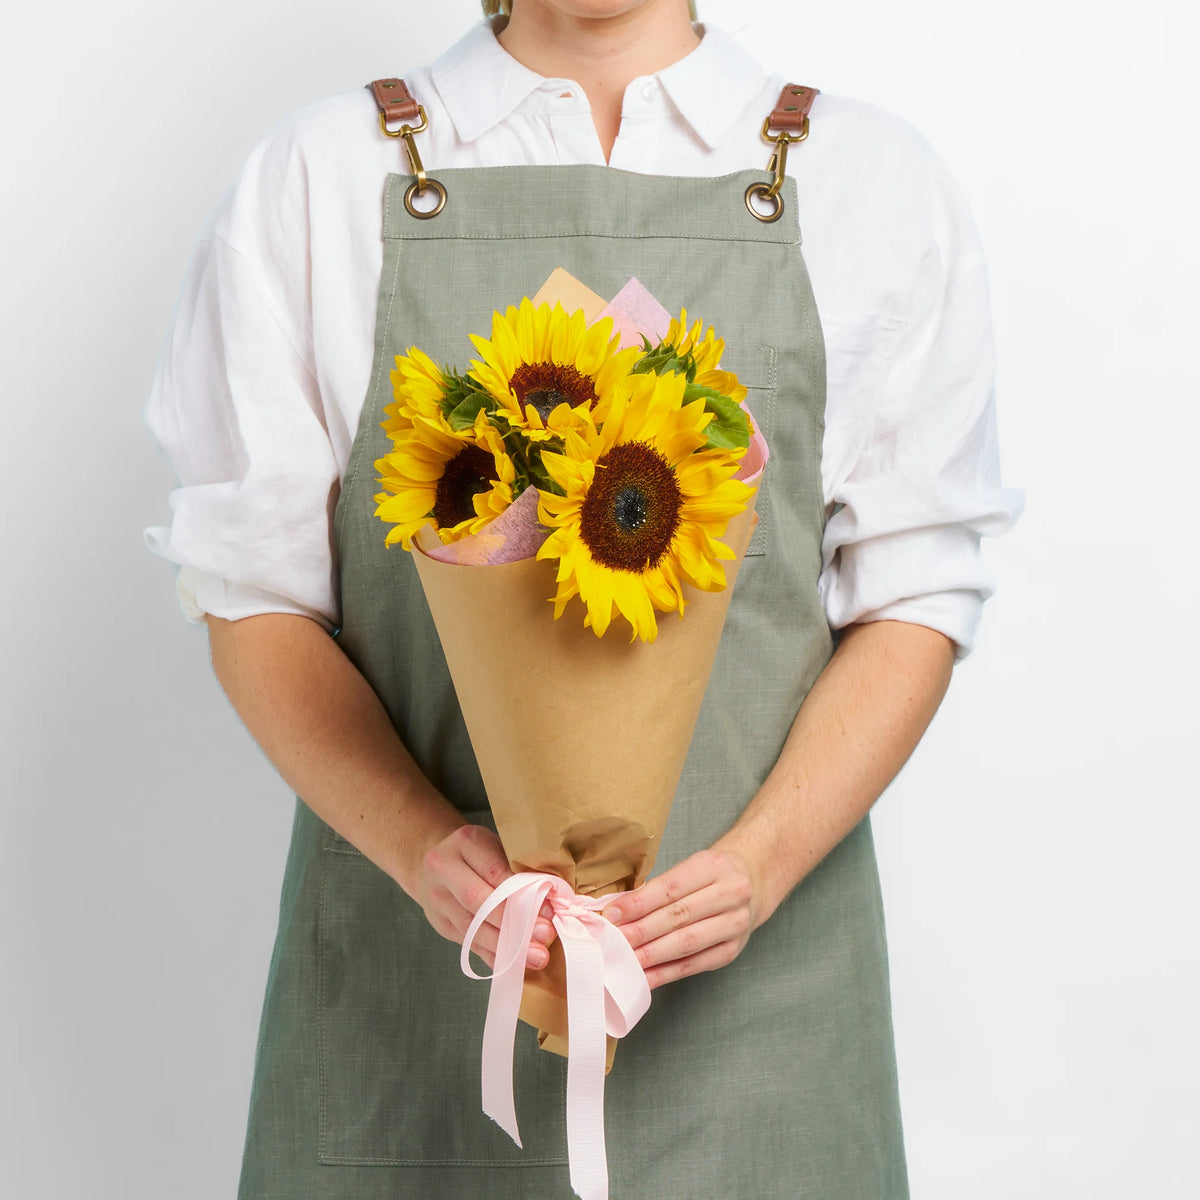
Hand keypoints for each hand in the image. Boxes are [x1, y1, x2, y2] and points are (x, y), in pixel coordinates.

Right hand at [419, 824, 555, 970]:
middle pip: (479, 902)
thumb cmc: (478, 853)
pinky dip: (494, 956)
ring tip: (536, 956)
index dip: (522, 892)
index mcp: (464, 843)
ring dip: (507, 946)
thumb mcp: (497, 845)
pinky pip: (470, 944)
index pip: (494, 871)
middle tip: (545, 936)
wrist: (433, 862)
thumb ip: (518, 867)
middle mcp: (444, 870)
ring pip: (473, 928)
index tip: (549, 910)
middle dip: (514, 923)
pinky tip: (516, 965)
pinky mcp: (441, 924)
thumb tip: (552, 897)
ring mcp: (438, 900)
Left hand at [603, 848, 759, 989]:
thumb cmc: (709, 876)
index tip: (611, 915)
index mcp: (714, 866)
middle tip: (612, 942)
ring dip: (651, 955)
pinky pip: (693, 965)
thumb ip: (657, 888)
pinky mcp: (731, 951)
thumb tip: (617, 912)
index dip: (638, 903)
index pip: (670, 887)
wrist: (752, 883)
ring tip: (624, 961)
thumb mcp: (689, 868)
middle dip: (640, 932)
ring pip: (686, 943)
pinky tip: (645, 977)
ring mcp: (735, 924)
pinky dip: (666, 973)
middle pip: (678, 917)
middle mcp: (731, 894)